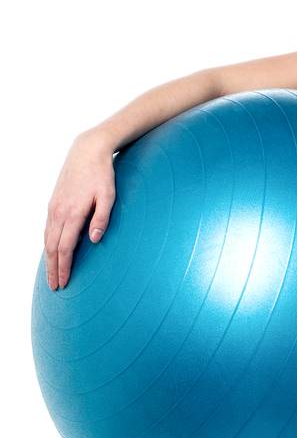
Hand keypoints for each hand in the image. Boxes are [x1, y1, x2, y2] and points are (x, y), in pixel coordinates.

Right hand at [44, 135, 116, 289]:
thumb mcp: (109, 196)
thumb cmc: (102, 174)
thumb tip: (94, 240)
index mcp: (73, 213)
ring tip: (51, 275)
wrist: (87, 150)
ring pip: (47, 239)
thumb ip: (102, 218)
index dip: (64, 268)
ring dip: (48, 259)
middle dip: (53, 269)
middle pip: (52, 248)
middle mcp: (59, 212)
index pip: (65, 248)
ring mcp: (54, 207)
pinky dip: (47, 244)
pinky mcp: (53, 202)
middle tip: (55, 287)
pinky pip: (47, 228)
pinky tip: (50, 252)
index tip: (64, 283)